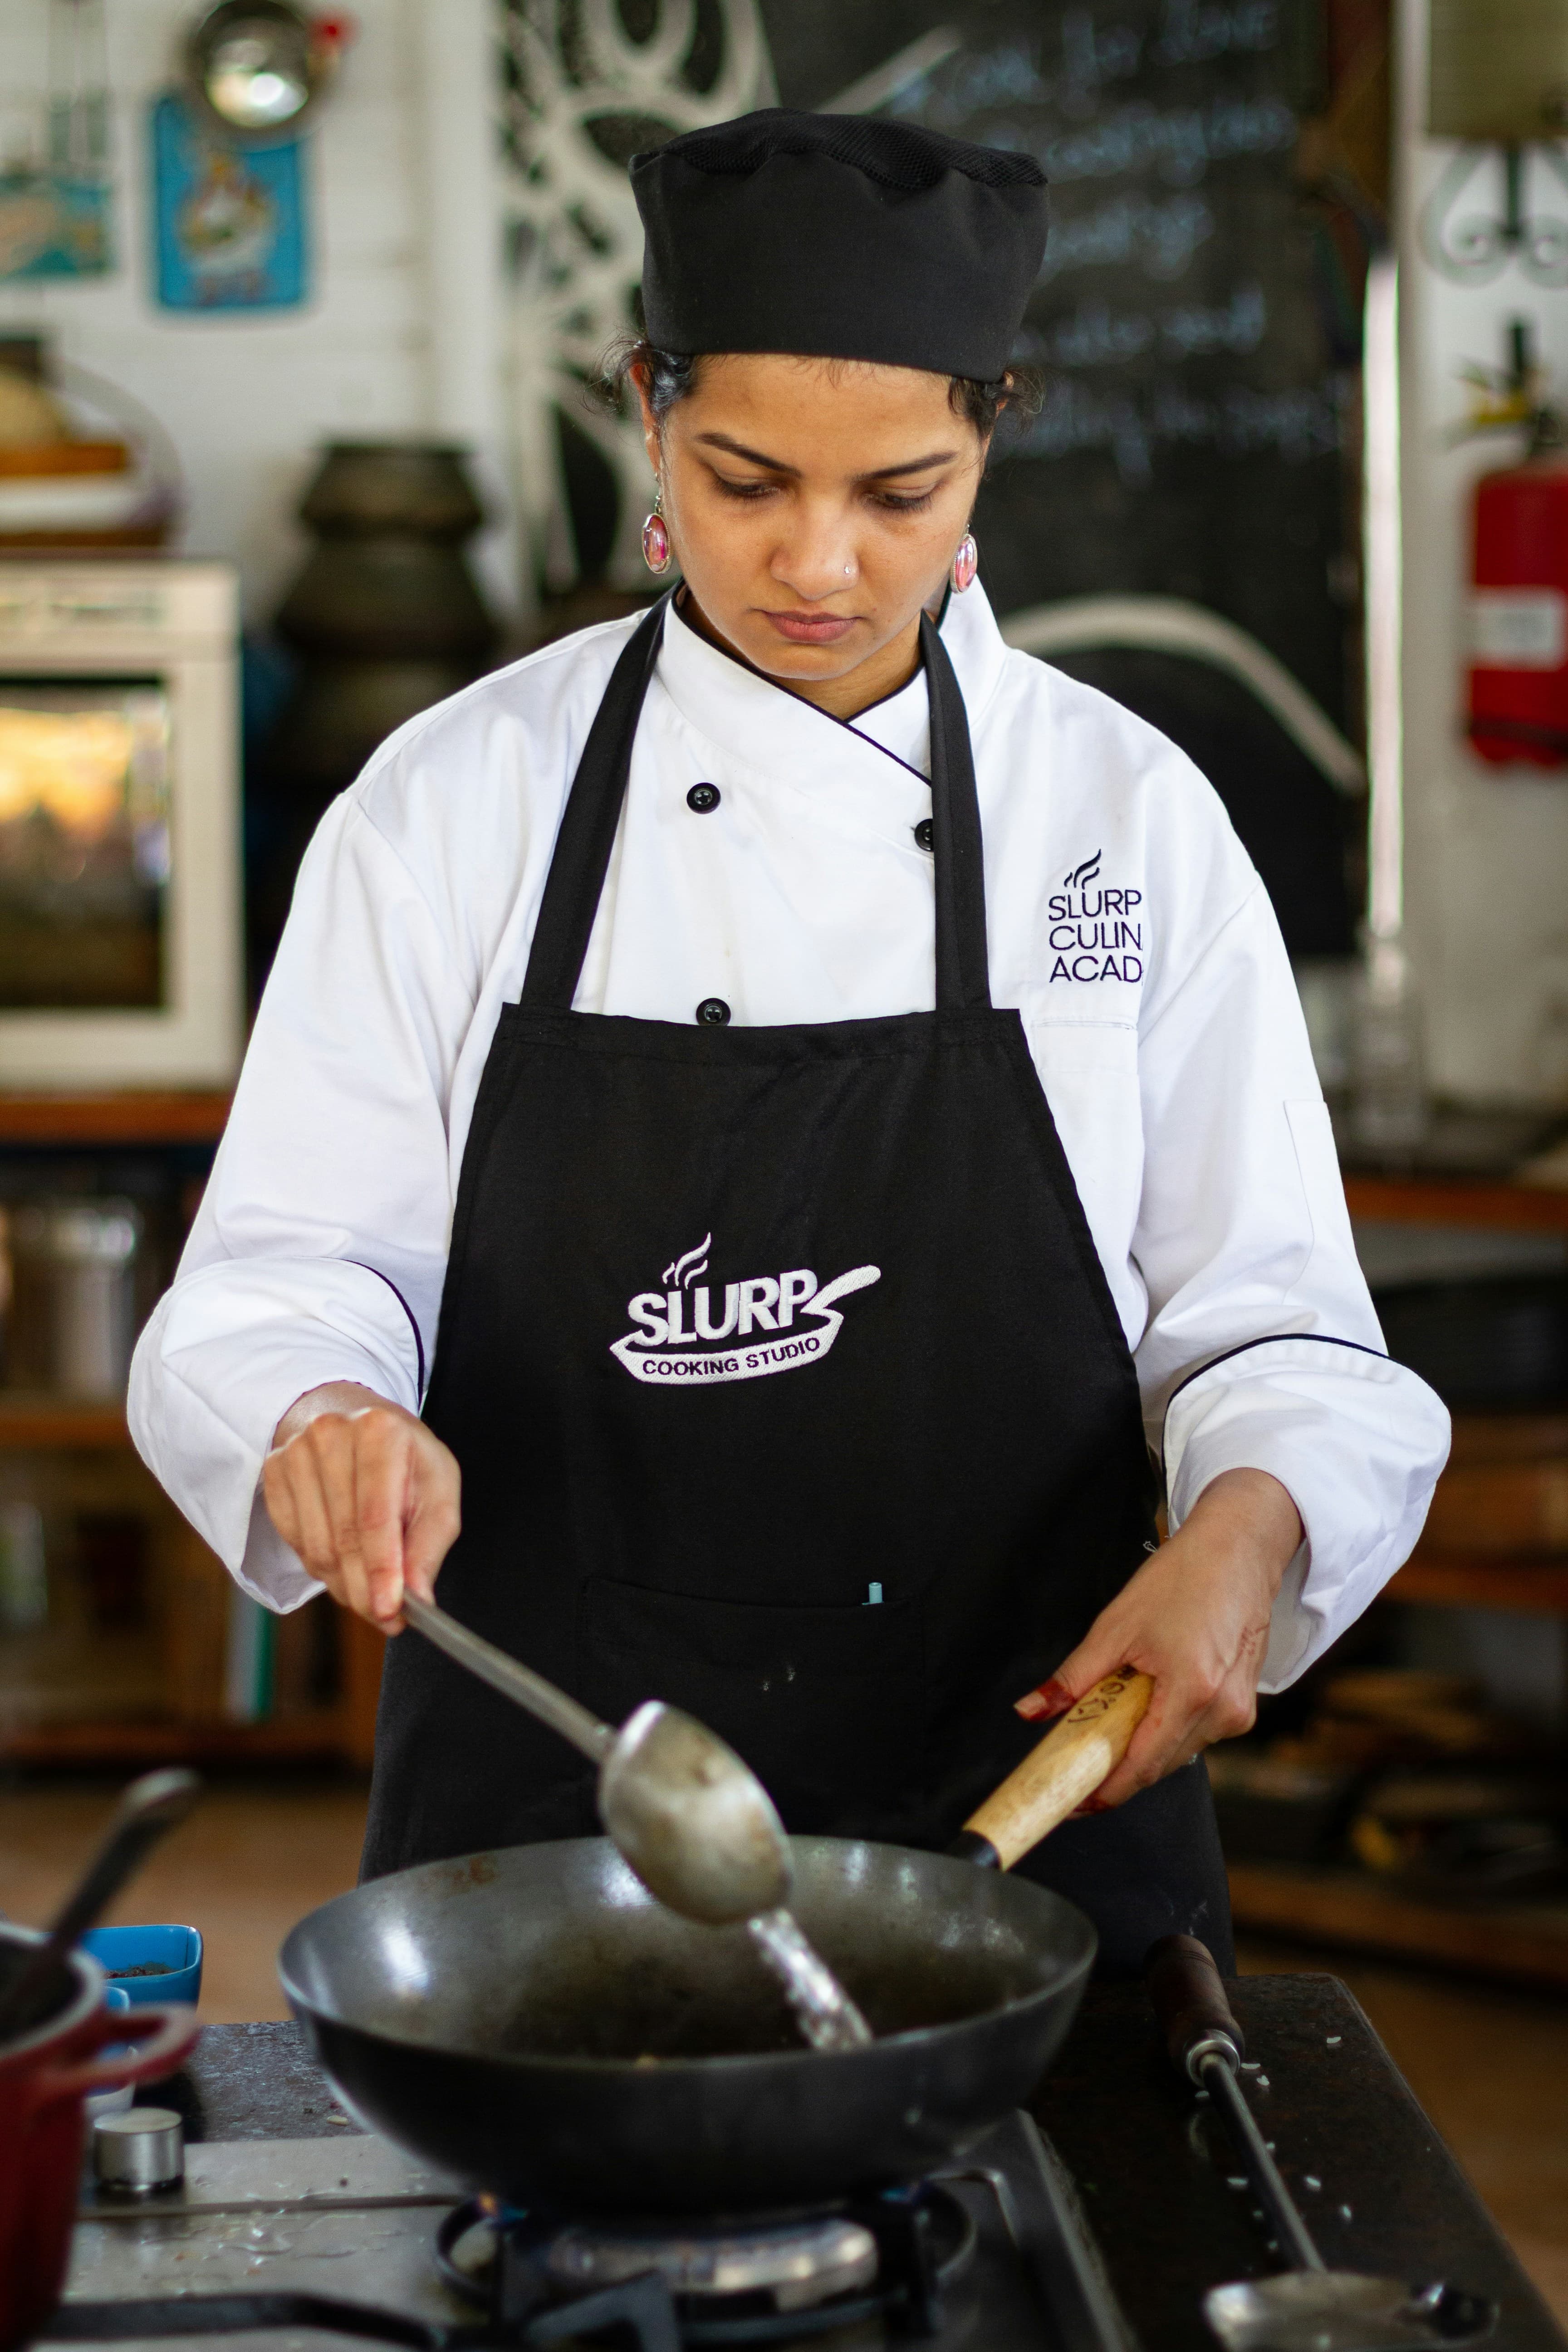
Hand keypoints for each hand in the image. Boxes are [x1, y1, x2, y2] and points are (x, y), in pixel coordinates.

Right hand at [262, 1382, 460, 1631]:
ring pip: (315, 1547)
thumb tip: (417, 1598)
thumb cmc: (406, 1460)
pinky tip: (343, 1561)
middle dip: (364, 1589)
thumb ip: (429, 1546)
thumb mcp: (438, 1491)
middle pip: (342, 1537)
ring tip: (369, 1590)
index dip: (382, 1570)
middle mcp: (331, 1434)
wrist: (359, 1424)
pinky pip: (294, 1541)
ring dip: (343, 1583)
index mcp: (380, 1432)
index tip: (388, 1612)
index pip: (375, 1516)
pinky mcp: (274, 1471)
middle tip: (384, 1617)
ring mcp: (295, 1452)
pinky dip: (320, 1565)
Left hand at [1013, 1468, 1301, 1809]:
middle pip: (1159, 1765)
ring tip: (1108, 1727)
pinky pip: (1196, 1734)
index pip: (1142, 1766)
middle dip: (1117, 1771)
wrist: (1238, 1551)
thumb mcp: (1116, 1626)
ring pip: (1178, 1752)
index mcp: (1191, 1691)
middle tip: (1077, 1767)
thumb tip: (1031, 1711)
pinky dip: (1166, 1729)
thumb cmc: (1182, 1578)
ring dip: (1142, 1748)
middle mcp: (1222, 1711)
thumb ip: (1074, 1677)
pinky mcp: (1242, 1704)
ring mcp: (1238, 1710)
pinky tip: (1146, 1706)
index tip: (1075, 1802)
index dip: (1106, 1790)